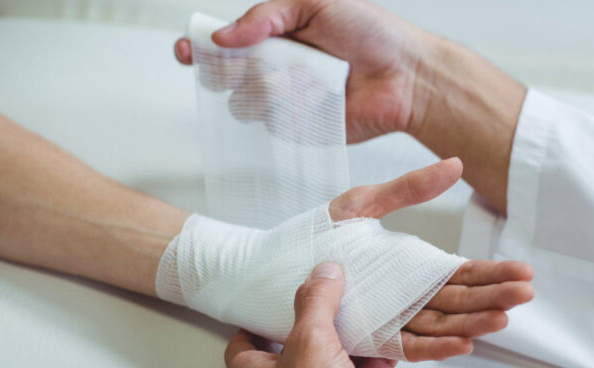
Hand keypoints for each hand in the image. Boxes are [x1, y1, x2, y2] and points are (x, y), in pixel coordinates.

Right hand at [174, 0, 427, 142]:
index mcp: (273, 35)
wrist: (405, 75)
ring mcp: (284, 101)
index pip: (222, 43)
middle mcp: (273, 68)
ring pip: (244, 103)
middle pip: (223, 75)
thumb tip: (226, 34)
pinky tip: (319, 95)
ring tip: (305, 74)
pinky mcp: (299, 129)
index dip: (199, 46)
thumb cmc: (371, 33)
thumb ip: (267, 14)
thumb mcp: (316, 3)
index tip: (187, 50)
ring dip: (268, 87)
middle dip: (228, 70)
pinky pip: (274, 124)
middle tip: (252, 62)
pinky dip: (293, 108)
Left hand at [225, 263, 395, 367]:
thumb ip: (315, 304)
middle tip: (328, 299)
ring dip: (350, 340)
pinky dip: (375, 363)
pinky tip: (389, 346)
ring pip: (331, 363)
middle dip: (315, 323)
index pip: (244, 337)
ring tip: (363, 314)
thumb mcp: (310, 346)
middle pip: (295, 346)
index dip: (258, 314)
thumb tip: (322, 274)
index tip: (274, 294)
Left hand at [329, 157, 533, 360]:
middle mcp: (401, 298)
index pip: (456, 273)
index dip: (490, 272)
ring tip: (506, 314)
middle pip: (456, 299)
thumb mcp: (363, 204)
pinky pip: (405, 345)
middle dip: (494, 295)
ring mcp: (386, 321)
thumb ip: (409, 188)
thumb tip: (453, 165)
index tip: (520, 270)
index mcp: (406, 268)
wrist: (266, 272)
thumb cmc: (312, 239)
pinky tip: (463, 342)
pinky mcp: (367, 341)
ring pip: (439, 323)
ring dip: (474, 320)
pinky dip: (434, 345)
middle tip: (527, 290)